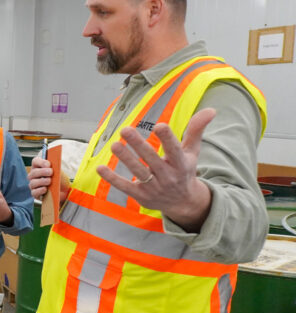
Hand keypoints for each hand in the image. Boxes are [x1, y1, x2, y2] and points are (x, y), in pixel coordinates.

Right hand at [27, 156, 68, 200]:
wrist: (64, 190)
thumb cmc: (59, 178)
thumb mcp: (59, 171)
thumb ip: (55, 167)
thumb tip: (52, 166)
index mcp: (39, 167)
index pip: (35, 161)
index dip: (41, 162)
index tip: (48, 164)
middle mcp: (34, 175)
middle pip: (34, 172)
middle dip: (42, 172)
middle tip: (50, 172)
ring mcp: (33, 185)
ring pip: (33, 182)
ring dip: (41, 181)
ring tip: (49, 181)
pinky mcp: (35, 194)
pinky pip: (34, 192)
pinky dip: (39, 190)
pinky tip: (45, 189)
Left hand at [96, 107, 214, 231]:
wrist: (183, 203)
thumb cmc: (185, 170)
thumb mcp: (193, 152)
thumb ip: (196, 130)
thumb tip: (211, 109)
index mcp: (181, 163)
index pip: (175, 150)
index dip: (168, 139)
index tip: (159, 126)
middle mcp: (168, 176)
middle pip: (152, 159)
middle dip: (138, 145)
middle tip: (125, 130)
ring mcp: (154, 187)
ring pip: (138, 172)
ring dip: (126, 159)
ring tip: (114, 145)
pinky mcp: (141, 196)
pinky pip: (125, 187)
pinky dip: (112, 179)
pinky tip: (101, 168)